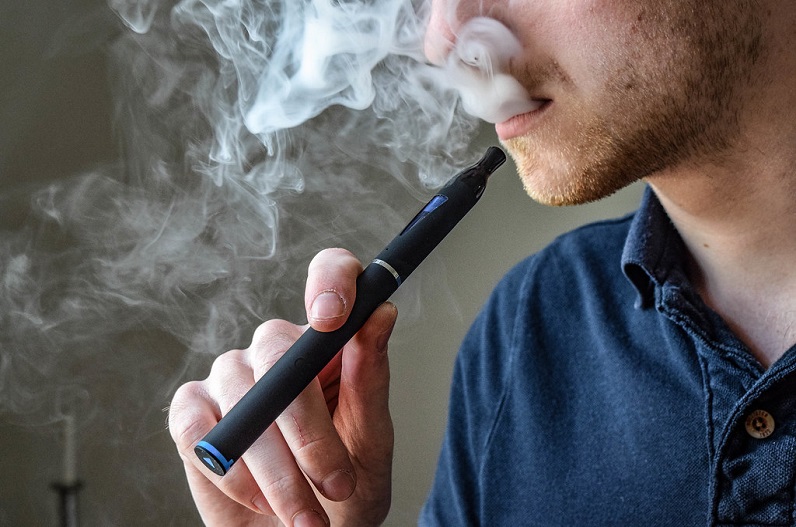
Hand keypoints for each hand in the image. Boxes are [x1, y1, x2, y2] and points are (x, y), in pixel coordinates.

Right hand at [169, 248, 396, 525]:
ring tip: (306, 516)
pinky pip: (196, 427)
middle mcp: (276, 350)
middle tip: (336, 484)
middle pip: (277, 348)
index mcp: (328, 343)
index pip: (328, 274)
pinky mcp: (192, 412)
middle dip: (308, 428)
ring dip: (276, 469)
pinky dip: (231, 473)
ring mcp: (231, 377)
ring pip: (242, 396)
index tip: (333, 318)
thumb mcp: (370, 439)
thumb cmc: (345, 489)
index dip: (329, 280)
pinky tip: (256, 499)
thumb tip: (381, 311)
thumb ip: (369, 376)